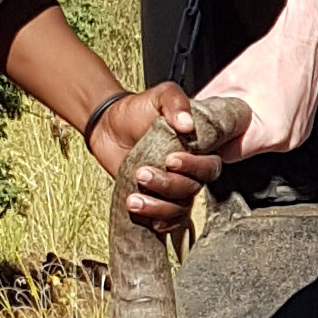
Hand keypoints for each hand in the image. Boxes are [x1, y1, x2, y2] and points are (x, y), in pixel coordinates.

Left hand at [84, 81, 228, 233]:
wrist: (108, 124)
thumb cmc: (138, 110)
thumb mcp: (160, 96)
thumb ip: (176, 103)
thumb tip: (187, 123)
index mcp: (196, 149)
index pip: (209, 167)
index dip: (193, 167)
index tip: (170, 159)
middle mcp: (186, 172)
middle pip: (191, 190)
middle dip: (168, 185)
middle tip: (142, 173)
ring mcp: (170, 189)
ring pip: (177, 209)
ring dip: (157, 207)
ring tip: (133, 198)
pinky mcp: (153, 200)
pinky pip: (165, 221)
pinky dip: (156, 222)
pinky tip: (141, 212)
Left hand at [190, 16, 317, 161]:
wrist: (302, 42)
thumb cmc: (274, 55)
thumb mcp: (228, 80)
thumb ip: (205, 103)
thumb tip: (188, 115)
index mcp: (269, 133)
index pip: (228, 154)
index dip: (213, 144)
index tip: (205, 136)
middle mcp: (287, 140)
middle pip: (244, 150)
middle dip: (230, 136)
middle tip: (222, 118)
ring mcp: (297, 136)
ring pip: (259, 143)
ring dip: (248, 130)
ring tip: (244, 107)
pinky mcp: (301, 129)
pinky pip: (275, 135)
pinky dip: (264, 124)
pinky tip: (261, 106)